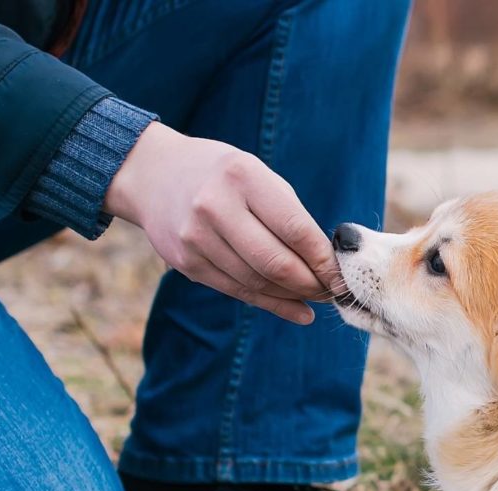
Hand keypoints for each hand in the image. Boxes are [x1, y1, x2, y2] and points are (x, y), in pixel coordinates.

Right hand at [105, 122, 336, 324]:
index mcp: (241, 177)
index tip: (344, 274)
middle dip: (313, 284)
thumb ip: (289, 213)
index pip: (295, 229)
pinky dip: (272, 304)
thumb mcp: (256, 173)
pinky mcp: (186, 264)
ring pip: (258, 283)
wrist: (153, 175)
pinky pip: (238, 292)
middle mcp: (215, 208)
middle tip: (335, 292)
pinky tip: (297, 310)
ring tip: (318, 298)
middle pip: (276, 263)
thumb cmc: (220, 174)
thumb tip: (326, 261)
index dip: (323, 259)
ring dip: (294, 296)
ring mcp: (196, 239)